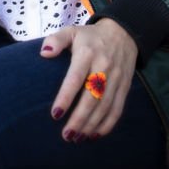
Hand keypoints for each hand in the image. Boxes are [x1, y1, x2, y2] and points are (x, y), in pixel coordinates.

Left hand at [41, 19, 137, 140]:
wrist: (123, 32)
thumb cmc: (90, 37)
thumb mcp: (71, 31)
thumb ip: (56, 40)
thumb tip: (44, 53)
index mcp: (87, 53)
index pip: (75, 78)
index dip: (66, 97)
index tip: (55, 114)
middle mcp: (103, 67)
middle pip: (92, 97)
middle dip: (79, 119)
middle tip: (66, 135)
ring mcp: (116, 78)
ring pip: (105, 106)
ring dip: (91, 125)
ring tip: (77, 138)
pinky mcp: (125, 87)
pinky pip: (118, 108)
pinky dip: (108, 124)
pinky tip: (96, 134)